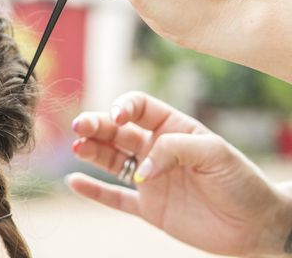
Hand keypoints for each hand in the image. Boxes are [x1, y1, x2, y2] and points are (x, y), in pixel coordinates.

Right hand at [67, 91, 291, 256]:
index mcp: (172, 127)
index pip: (138, 107)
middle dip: (96, 125)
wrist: (256, 225)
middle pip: (117, 131)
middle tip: (79, 127)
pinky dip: (94, 190)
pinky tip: (74, 181)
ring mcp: (150, 178)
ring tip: (76, 147)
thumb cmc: (241, 181)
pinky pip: (115, 197)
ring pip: (111, 159)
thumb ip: (173, 150)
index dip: (123, 106)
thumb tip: (141, 169)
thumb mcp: (214, 153)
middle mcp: (155, 149)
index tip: (117, 116)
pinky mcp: (149, 207)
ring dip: (91, 150)